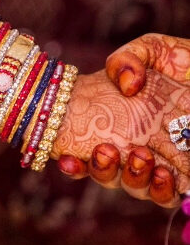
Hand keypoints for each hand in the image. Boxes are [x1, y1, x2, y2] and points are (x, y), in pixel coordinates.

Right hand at [51, 65, 189, 206]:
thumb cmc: (181, 60)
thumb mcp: (149, 48)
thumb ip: (126, 60)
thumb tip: (127, 87)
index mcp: (117, 123)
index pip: (87, 150)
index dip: (73, 162)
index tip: (66, 157)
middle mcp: (133, 146)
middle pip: (107, 174)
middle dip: (102, 170)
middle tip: (106, 151)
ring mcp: (159, 161)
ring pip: (135, 187)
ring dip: (132, 178)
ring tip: (141, 158)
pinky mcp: (184, 173)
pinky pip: (168, 195)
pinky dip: (162, 191)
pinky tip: (162, 174)